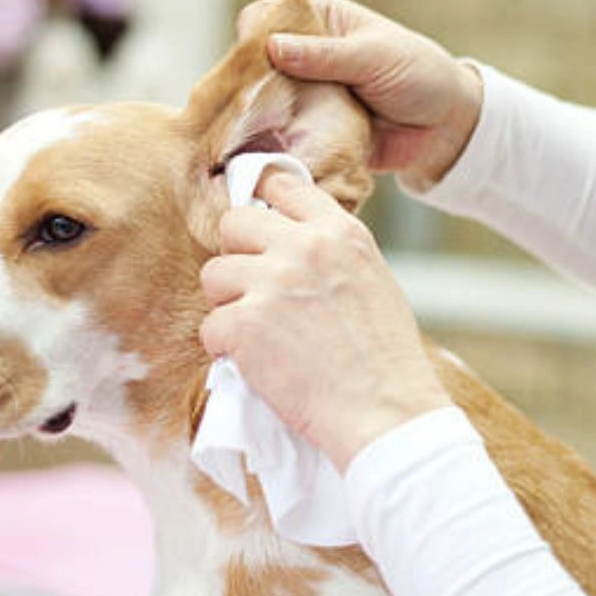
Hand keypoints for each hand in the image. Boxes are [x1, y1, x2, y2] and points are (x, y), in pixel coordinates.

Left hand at [199, 171, 452, 471]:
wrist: (385, 411)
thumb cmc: (385, 358)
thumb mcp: (372, 279)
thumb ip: (330, 253)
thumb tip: (288, 242)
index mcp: (340, 232)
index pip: (282, 185)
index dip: (262, 205)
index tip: (257, 229)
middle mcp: (304, 247)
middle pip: (234, 223)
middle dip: (236, 256)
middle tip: (251, 290)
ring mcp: (271, 283)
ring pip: (213, 274)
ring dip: (227, 305)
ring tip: (257, 333)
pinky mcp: (246, 324)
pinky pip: (210, 327)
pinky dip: (225, 350)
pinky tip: (255, 363)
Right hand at [237, 0, 483, 189]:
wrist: (446, 129)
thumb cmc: (419, 75)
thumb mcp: (373, 57)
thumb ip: (324, 55)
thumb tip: (272, 47)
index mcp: (320, 20)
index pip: (266, 15)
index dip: (252, 35)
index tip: (250, 61)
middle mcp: (305, 55)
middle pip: (255, 63)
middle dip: (246, 83)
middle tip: (244, 106)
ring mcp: (305, 94)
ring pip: (263, 102)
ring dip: (256, 117)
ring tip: (246, 134)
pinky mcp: (310, 130)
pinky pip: (282, 135)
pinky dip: (274, 144)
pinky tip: (263, 154)